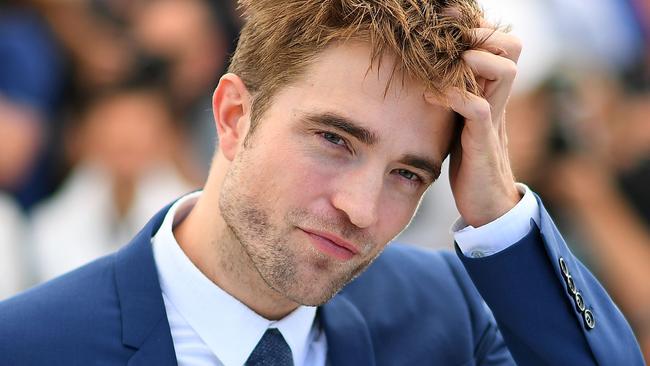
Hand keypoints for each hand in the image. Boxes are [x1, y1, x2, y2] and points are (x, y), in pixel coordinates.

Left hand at [426, 24, 521, 226]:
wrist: (487, 205)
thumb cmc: (469, 161)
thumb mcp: (460, 122)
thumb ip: (455, 98)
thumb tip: (427, 77)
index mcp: (491, 92)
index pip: (501, 45)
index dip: (479, 26)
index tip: (448, 17)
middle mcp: (497, 100)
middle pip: (512, 47)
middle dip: (483, 34)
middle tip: (453, 35)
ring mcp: (494, 120)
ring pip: (505, 71)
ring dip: (475, 60)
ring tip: (450, 63)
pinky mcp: (483, 142)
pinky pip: (478, 109)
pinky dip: (453, 97)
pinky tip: (430, 97)